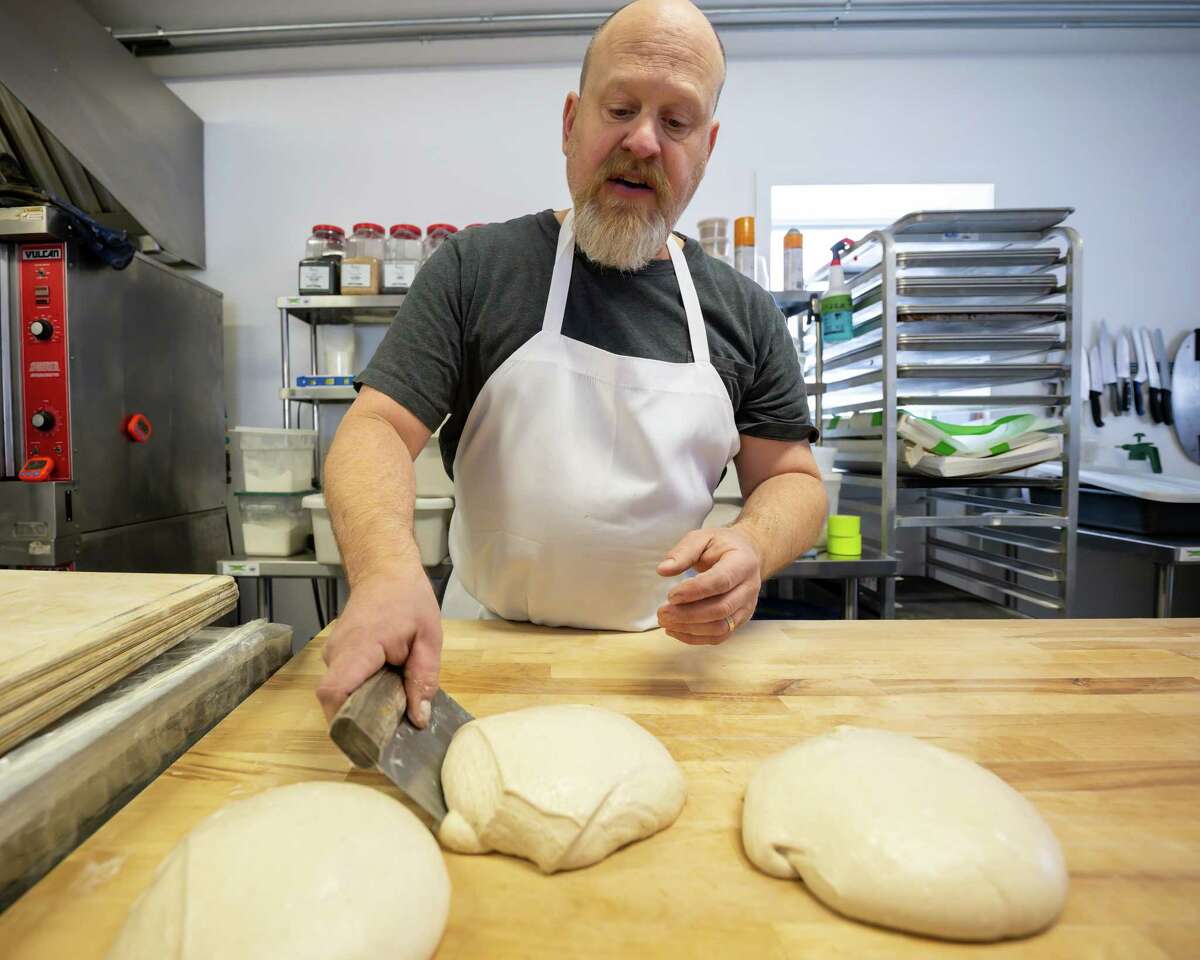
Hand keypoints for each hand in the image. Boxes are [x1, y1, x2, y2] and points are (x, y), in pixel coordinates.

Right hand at [316, 566, 442, 726]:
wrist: (385, 570)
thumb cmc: (408, 598)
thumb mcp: (428, 637)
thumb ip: (424, 678)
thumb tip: (418, 718)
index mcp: (360, 647)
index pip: (334, 692)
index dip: (344, 721)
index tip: (368, 740)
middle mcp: (338, 653)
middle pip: (337, 701)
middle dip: (362, 720)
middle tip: (394, 728)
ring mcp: (333, 654)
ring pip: (341, 695)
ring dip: (365, 705)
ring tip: (395, 704)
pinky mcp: (337, 656)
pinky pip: (345, 684)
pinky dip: (363, 693)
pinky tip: (387, 688)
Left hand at [655, 527, 762, 644]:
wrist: (746, 555)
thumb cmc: (721, 546)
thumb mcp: (702, 537)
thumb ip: (683, 552)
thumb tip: (663, 570)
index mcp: (742, 563)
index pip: (721, 581)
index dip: (695, 591)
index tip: (670, 595)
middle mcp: (749, 588)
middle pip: (721, 609)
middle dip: (688, 614)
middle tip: (662, 612)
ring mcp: (746, 607)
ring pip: (721, 627)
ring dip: (689, 628)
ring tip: (665, 621)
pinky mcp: (739, 621)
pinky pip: (719, 636)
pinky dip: (695, 637)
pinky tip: (675, 629)